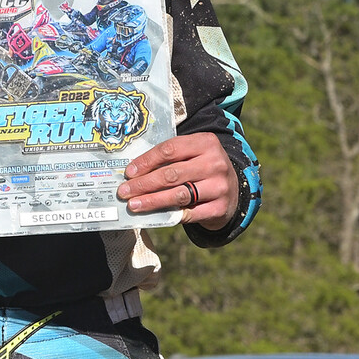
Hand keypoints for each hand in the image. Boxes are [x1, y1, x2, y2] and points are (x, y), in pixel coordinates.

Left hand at [119, 131, 240, 228]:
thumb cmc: (201, 168)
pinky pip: (189, 213)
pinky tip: (156, 216)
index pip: (169, 150)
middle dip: (144, 184)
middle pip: (171, 174)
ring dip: (152, 201)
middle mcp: (215, 163)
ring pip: (178, 195)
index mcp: (206, 143)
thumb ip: (169, 158)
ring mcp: (219, 186)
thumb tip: (133, 172)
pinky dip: (171, 215)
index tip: (128, 173)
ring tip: (134, 205)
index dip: (146, 162)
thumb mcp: (191, 154)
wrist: (233, 189)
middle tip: (124, 191)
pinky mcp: (220, 207)